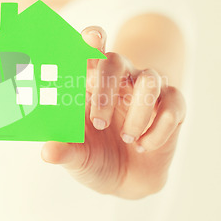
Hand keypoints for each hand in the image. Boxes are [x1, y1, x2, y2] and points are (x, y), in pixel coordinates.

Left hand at [41, 26, 185, 198]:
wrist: (126, 181)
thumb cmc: (94, 156)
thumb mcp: (77, 157)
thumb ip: (64, 151)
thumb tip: (48, 152)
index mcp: (91, 83)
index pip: (92, 50)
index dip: (92, 39)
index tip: (90, 38)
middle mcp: (120, 79)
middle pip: (116, 61)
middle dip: (106, 91)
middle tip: (99, 124)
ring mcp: (148, 90)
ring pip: (150, 80)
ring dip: (137, 113)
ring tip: (128, 139)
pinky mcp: (173, 106)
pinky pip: (173, 105)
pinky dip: (158, 130)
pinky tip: (145, 146)